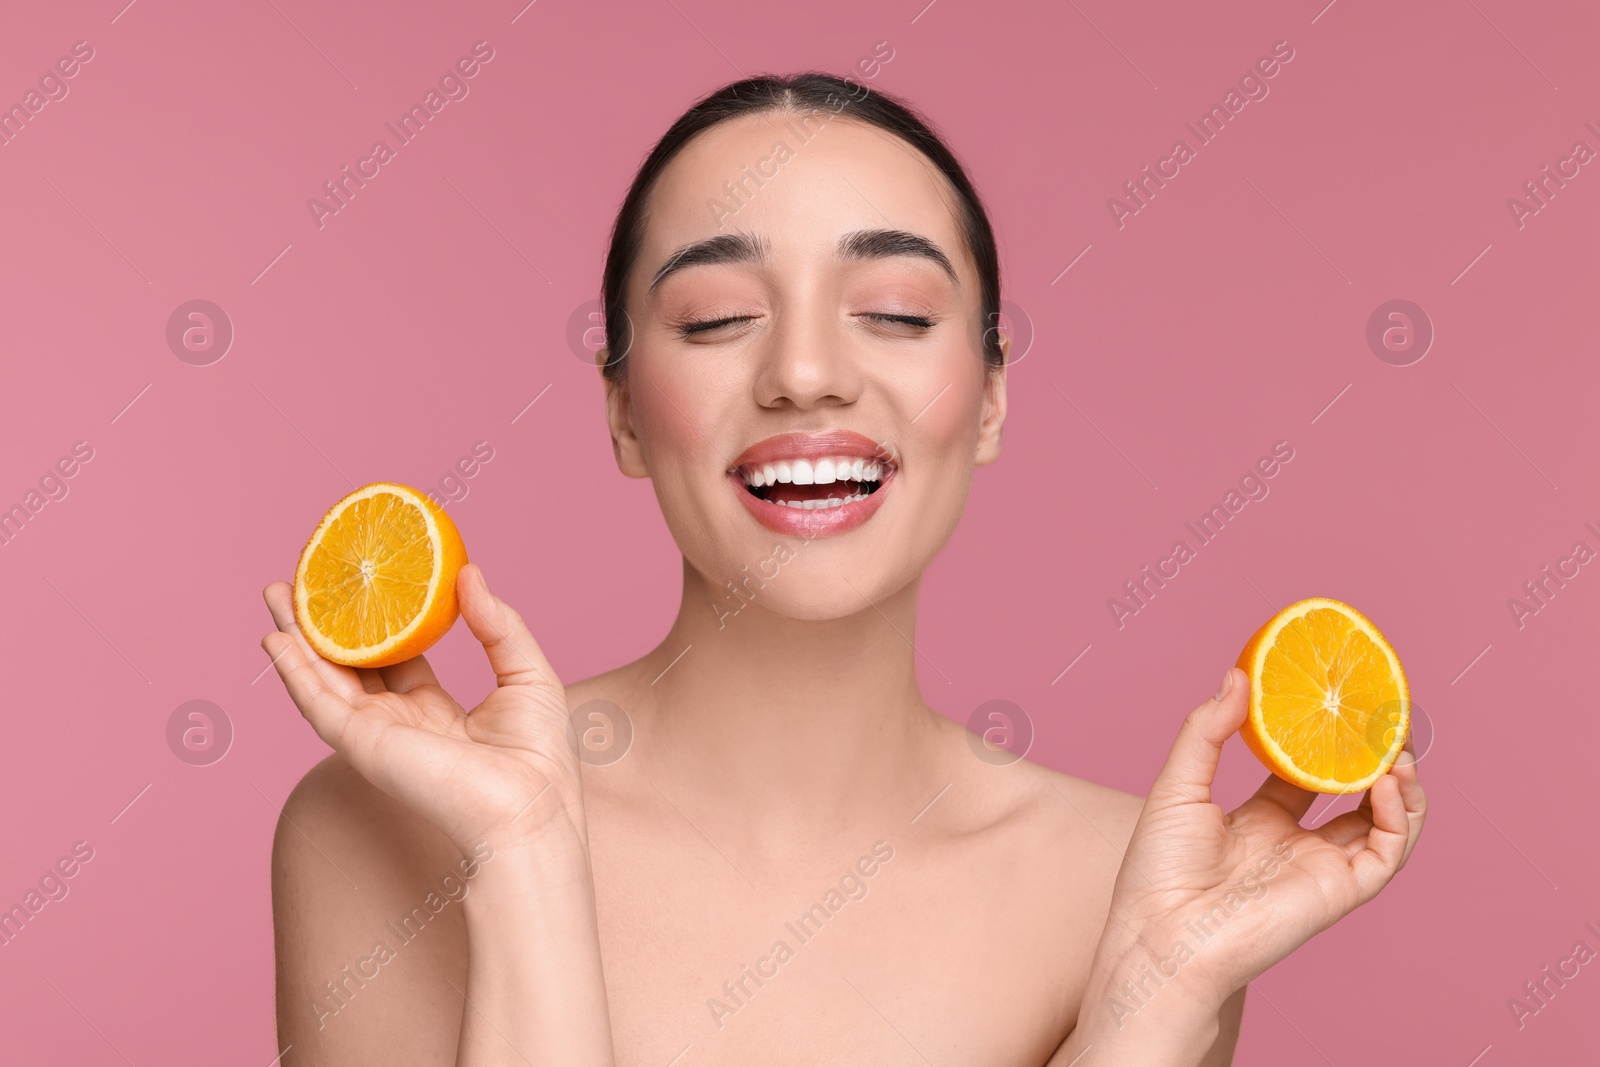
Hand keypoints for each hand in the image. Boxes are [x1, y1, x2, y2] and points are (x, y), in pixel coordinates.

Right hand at [260, 562, 585, 860]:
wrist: (528, 809)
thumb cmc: (538, 756)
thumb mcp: (526, 672)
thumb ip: (497, 624)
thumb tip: (469, 573)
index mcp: (434, 711)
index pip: (394, 659)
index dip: (377, 622)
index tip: (366, 586)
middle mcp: (398, 722)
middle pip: (349, 664)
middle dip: (325, 624)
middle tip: (305, 580)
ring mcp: (375, 734)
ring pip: (322, 679)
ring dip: (295, 637)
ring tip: (275, 592)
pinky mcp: (362, 744)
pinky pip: (317, 703)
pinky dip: (293, 671)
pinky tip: (275, 639)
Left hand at [1091, 666, 1426, 1016]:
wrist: (1163, 935)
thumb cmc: (1159, 869)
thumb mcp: (1179, 784)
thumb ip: (1207, 730)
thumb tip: (1236, 675)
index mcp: (1261, 818)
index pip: (1306, 771)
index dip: (1327, 739)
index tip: (1339, 701)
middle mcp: (1297, 842)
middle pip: (1353, 792)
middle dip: (1374, 756)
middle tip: (1385, 714)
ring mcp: (1322, 867)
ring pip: (1383, 820)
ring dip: (1399, 782)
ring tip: (1398, 743)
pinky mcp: (1339, 891)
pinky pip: (1386, 850)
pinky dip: (1398, 815)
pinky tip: (1387, 779)